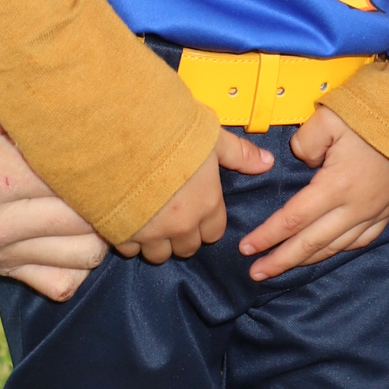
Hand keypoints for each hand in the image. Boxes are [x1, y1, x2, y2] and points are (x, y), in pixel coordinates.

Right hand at [0, 25, 107, 301]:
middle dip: (114, 194)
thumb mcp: (14, 75)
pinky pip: (65, 280)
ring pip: (87, 256)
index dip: (124, 168)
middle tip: (117, 158)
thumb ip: (64, 99)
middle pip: (94, 227)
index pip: (88, 192)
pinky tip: (73, 210)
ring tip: (90, 178)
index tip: (135, 146)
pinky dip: (77, 250)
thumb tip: (128, 102)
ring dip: (97, 223)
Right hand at [118, 130, 274, 262]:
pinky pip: (129, 249)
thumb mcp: (212, 138)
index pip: (214, 233)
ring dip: (156, 242)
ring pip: (158, 255)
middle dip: (183, 236)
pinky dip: (129, 239)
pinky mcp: (121, 233)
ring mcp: (150, 233)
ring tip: (149, 221)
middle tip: (173, 216)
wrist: (123, 134)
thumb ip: (240, 154)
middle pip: (188, 248)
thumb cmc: (170, 133)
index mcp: (206, 204)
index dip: (207, 223)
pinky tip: (127, 219)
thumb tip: (267, 163)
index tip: (197, 210)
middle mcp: (181, 225)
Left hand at [238, 105, 388, 279]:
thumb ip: (304, 142)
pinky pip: (359, 242)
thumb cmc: (373, 115)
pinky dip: (337, 252)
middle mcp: (354, 208)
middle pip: (311, 244)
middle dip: (280, 260)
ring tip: (282, 268)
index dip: (268, 236)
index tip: (246, 248)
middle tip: (255, 273)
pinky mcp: (387, 212)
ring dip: (305, 261)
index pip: (293, 219)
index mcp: (336, 186)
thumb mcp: (329, 117)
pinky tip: (324, 253)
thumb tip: (300, 160)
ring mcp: (373, 213)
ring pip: (334, 247)